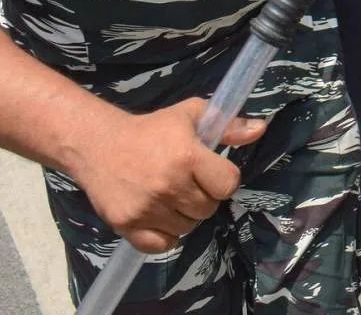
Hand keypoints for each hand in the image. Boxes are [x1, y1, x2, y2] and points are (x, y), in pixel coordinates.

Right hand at [74, 99, 265, 253]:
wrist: (99, 145)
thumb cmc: (152, 128)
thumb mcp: (191, 115)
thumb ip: (229, 126)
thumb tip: (261, 129)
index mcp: (187, 156)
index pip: (228, 184)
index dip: (223, 178)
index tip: (210, 170)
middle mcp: (169, 185)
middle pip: (208, 209)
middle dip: (203, 197)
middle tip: (187, 182)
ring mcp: (147, 209)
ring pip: (188, 228)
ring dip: (185, 215)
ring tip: (171, 195)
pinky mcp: (128, 226)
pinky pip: (163, 245)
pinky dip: (165, 234)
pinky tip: (159, 214)